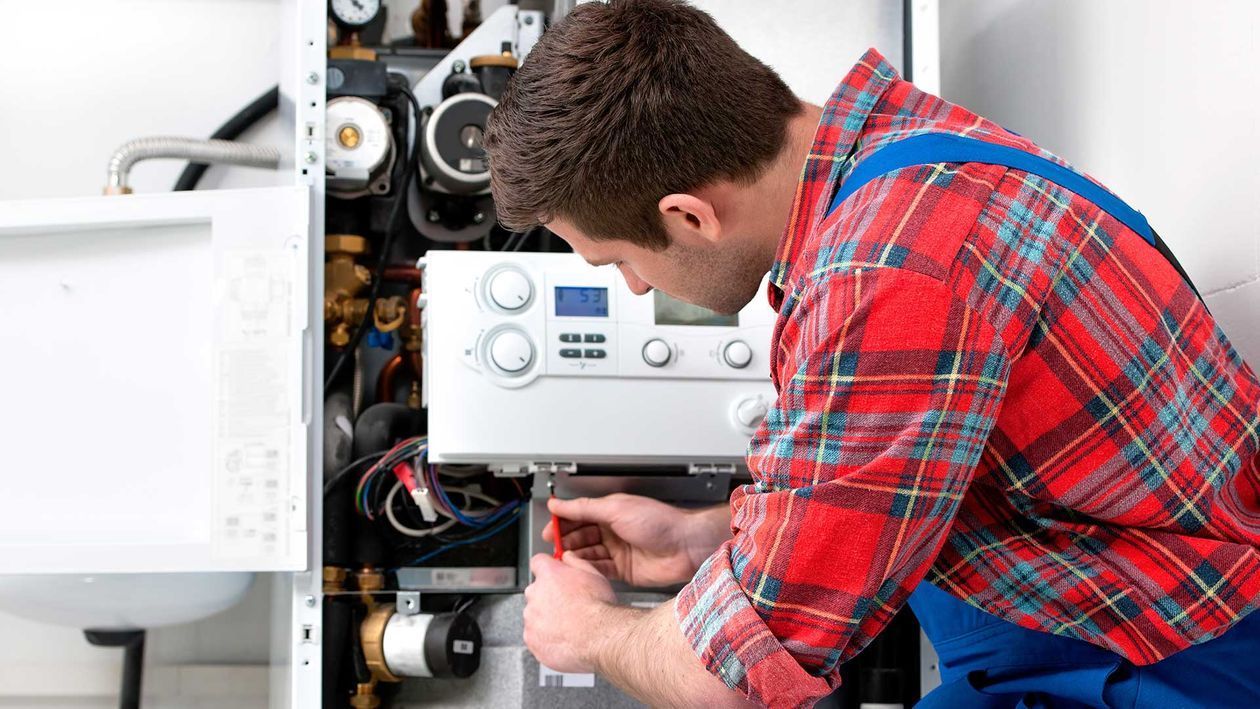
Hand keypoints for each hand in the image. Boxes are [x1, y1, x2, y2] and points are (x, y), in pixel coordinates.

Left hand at [523, 552, 617, 672]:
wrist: (598, 637)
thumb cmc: (598, 608)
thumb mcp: (594, 574)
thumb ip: (575, 562)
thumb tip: (568, 557)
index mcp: (549, 575)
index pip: (538, 563)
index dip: (547, 568)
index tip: (553, 575)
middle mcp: (535, 594)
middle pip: (536, 591)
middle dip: (548, 596)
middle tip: (568, 605)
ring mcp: (531, 618)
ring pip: (535, 614)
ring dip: (546, 618)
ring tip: (568, 625)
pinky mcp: (531, 639)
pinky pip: (534, 636)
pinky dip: (545, 637)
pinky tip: (563, 637)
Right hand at [543, 494, 730, 587]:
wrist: (686, 547)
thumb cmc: (661, 523)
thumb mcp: (616, 509)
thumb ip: (584, 508)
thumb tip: (559, 504)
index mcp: (611, 511)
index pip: (580, 515)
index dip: (563, 522)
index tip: (550, 529)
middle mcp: (614, 531)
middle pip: (581, 536)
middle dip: (566, 541)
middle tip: (554, 548)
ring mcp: (618, 551)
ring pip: (588, 554)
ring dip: (575, 556)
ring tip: (564, 560)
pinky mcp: (624, 571)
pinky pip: (599, 570)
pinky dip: (588, 569)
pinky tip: (579, 570)